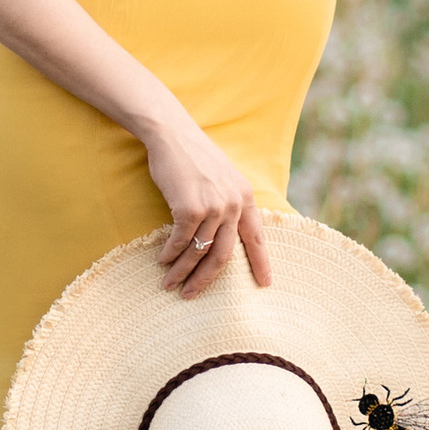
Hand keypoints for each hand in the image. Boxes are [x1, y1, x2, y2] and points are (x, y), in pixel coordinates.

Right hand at [144, 112, 274, 299]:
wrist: (172, 134)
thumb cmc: (192, 156)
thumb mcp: (222, 177)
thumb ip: (228, 202)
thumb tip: (223, 233)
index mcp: (245, 198)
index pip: (257, 237)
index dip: (262, 262)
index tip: (266, 284)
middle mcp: (234, 204)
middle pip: (224, 255)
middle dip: (207, 280)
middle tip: (192, 294)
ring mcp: (213, 207)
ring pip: (199, 252)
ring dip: (182, 272)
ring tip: (170, 284)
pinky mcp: (190, 208)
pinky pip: (180, 241)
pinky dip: (170, 254)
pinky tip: (162, 261)